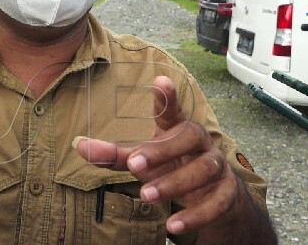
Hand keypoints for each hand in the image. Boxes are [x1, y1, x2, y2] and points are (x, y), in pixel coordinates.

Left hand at [75, 76, 243, 235]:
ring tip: (146, 196)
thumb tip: (80, 145)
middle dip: (162, 150)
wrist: (215, 196)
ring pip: (204, 169)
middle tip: (134, 163)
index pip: (173, 110)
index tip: (160, 82)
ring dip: (175, 183)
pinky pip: (217, 202)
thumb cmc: (172, 167)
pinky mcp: (227, 193)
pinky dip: (196, 215)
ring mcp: (217, 166)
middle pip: (189, 136)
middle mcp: (200, 143)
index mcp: (177, 129)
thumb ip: (115, 155)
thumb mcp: (143, 160)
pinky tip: (174, 225)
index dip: (168, 97)